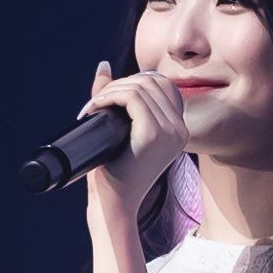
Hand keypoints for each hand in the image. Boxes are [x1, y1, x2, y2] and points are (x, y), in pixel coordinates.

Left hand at [75, 61, 187, 215]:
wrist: (114, 206)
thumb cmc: (114, 174)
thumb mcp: (119, 131)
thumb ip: (115, 99)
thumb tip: (103, 66)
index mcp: (178, 129)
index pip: (162, 85)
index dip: (134, 81)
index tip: (110, 99)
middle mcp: (180, 129)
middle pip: (152, 81)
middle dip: (119, 84)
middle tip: (96, 103)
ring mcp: (170, 131)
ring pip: (139, 87)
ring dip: (110, 91)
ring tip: (92, 107)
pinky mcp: (154, 134)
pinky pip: (132, 98)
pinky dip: (108, 97)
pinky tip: (94, 109)